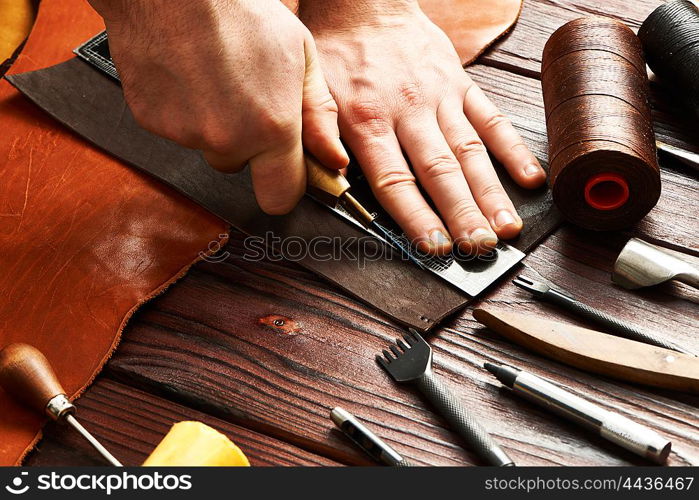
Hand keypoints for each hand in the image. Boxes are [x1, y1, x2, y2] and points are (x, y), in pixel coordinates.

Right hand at [89, 0, 347, 214]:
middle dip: (247, 144)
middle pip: (241, 167)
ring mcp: (186, 134)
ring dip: (216, 125)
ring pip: (209, 146)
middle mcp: (227, 140)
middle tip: (247, 97)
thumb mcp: (301, 55)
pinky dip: (184, 110)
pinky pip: (177, 130)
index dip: (286, 186)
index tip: (288, 172)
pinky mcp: (152, 122)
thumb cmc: (238, 10)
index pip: (280, 198)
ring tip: (217, 76)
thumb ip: (320, 115)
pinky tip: (191, 74)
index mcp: (271, 128)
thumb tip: (333, 159)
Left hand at [299, 0, 545, 253]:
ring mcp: (441, 97)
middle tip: (480, 249)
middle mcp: (409, 111)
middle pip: (440, 171)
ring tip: (507, 229)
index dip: (416, 216)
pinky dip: (512, 150)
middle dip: (462, 214)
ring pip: (470, 151)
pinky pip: (491, 118)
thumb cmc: (337, 53)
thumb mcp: (310, 91)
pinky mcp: (461, 84)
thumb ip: (319, 135)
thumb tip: (336, 176)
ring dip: (490, 192)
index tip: (435, 247)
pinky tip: (529, 179)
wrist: (366, 3)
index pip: (395, 179)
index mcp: (367, 120)